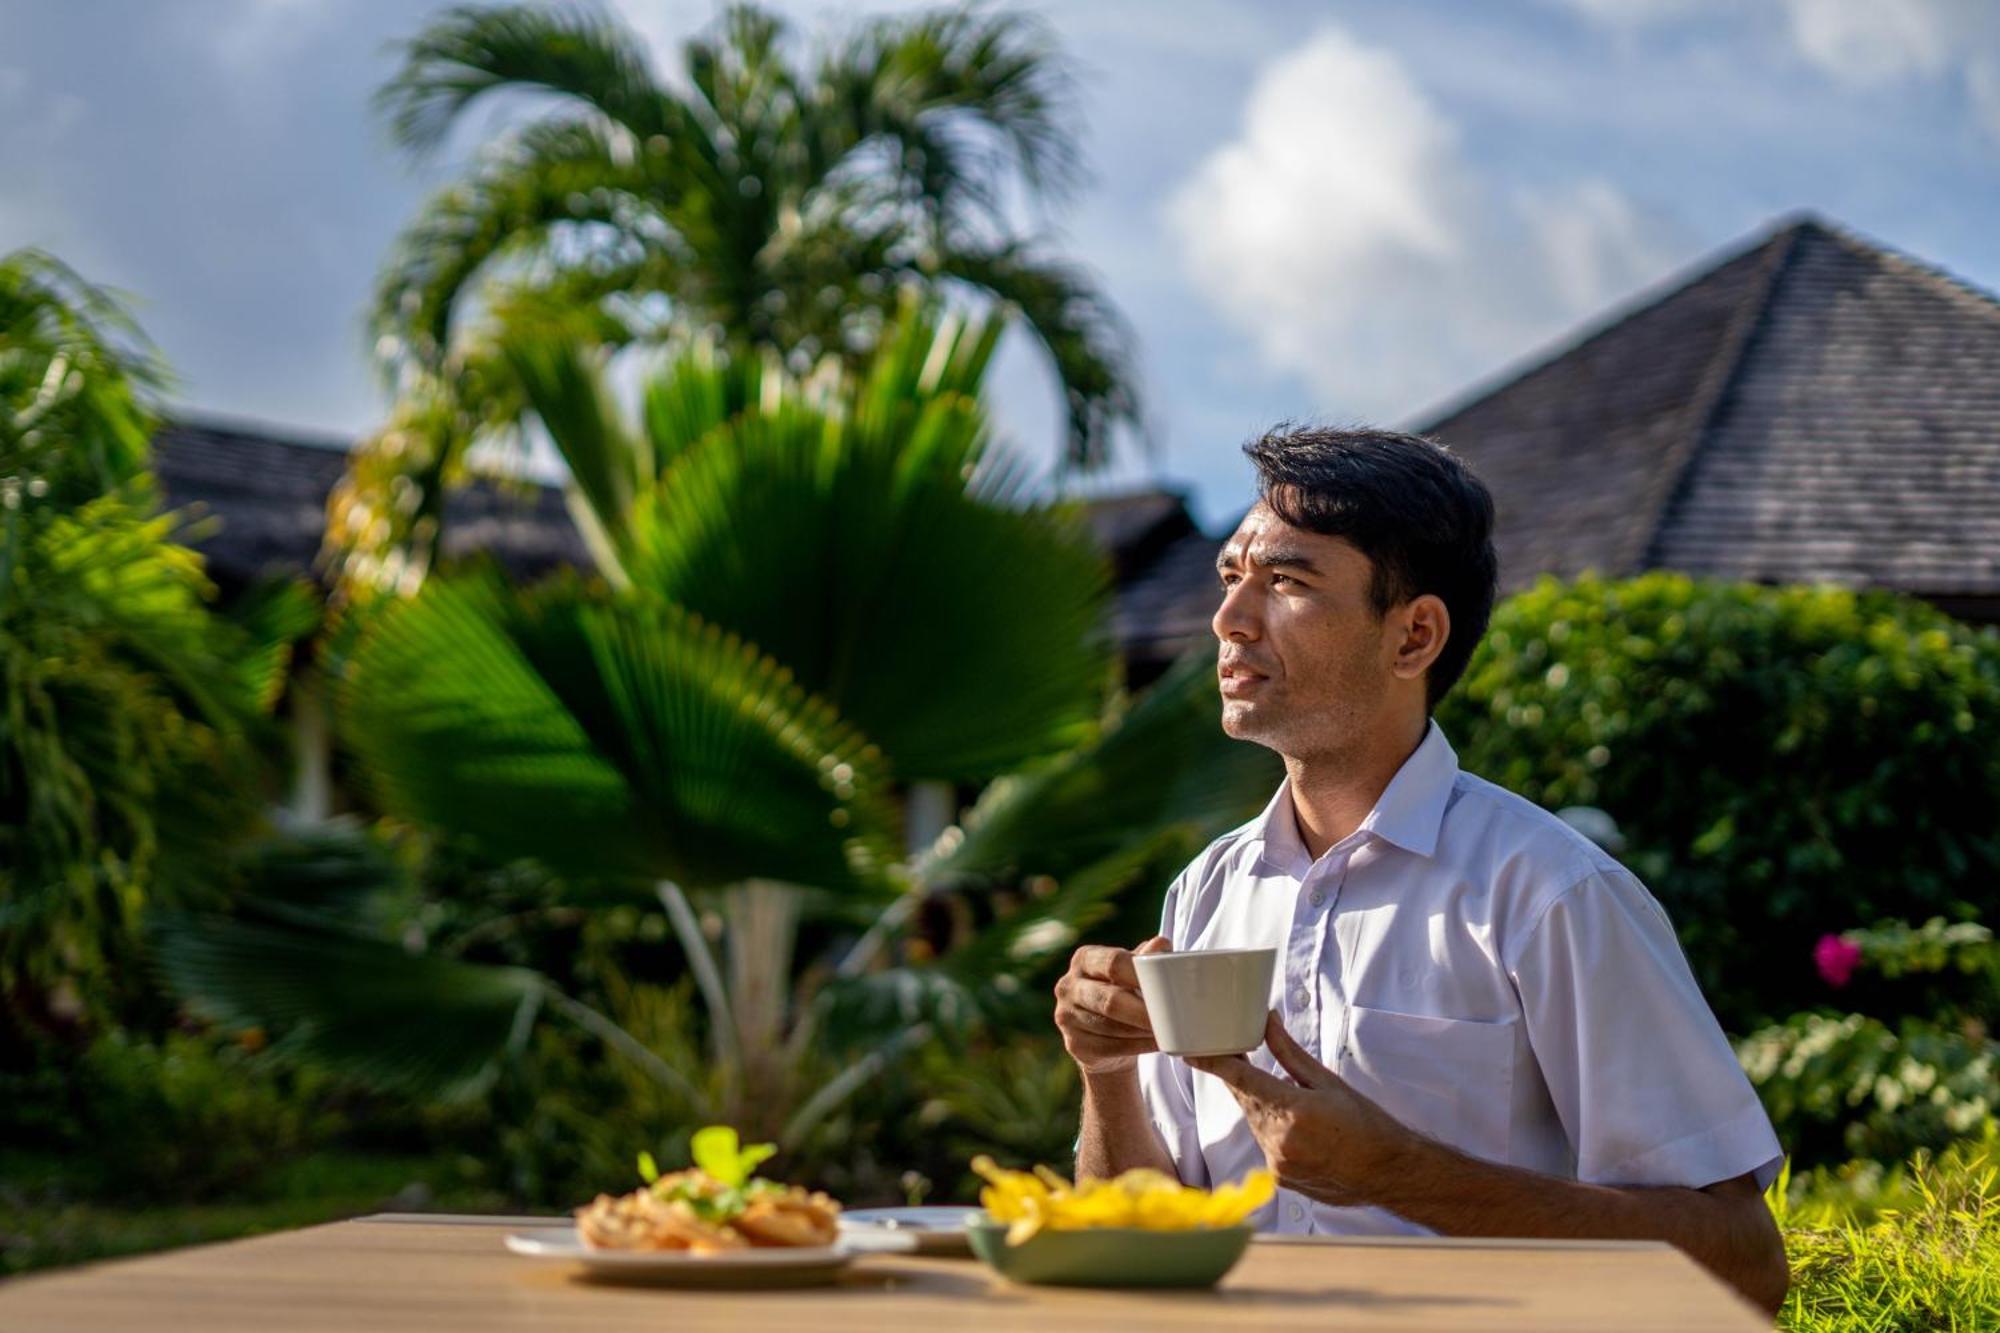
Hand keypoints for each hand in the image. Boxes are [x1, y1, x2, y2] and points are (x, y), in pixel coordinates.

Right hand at [1054, 936, 1170, 1075]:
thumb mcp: (1133, 972)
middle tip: (1172, 1019)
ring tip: (1168, 1032)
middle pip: (1111, 1000)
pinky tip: (1155, 1044)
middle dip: (1144, 1012)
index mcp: (1084, 959)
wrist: (1102, 1033)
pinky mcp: (1074, 1044)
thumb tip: (1162, 944)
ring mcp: (1066, 1016)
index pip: (1114, 963)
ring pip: (1111, 1027)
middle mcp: (1068, 985)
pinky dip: (1137, 1047)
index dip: (1141, 976)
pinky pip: (1109, 1048)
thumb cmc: (1123, 992)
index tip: (1168, 987)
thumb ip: (1145, 958)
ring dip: (1143, 1031)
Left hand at [1186, 1010, 1412, 1206]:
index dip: (1213, 1064)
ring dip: (1264, 1109)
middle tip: (1250, 1063)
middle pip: (1246, 1101)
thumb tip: (1267, 1022)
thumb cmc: (1366, 1123)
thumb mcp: (1328, 1082)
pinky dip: (1274, 1133)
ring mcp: (1278, 1163)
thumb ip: (1289, 1054)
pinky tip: (1302, 1133)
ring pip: (1254, 1123)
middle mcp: (1280, 1140)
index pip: (1241, 1080)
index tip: (1191, 1053)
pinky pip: (1265, 1146)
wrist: (1389, 1172)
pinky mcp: (1280, 1178)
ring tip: (1297, 1107)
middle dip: (1245, 1082)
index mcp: (1294, 1110)